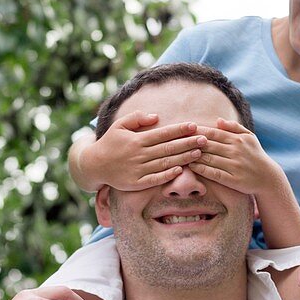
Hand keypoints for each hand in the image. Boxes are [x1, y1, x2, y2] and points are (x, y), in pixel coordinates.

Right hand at [83, 111, 206, 190]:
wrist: (94, 165)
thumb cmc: (110, 142)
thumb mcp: (119, 125)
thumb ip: (137, 118)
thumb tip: (156, 116)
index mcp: (137, 139)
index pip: (163, 133)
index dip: (179, 129)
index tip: (194, 126)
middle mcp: (139, 154)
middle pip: (168, 148)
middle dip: (187, 143)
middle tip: (205, 139)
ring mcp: (138, 169)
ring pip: (165, 163)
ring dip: (183, 158)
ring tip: (199, 153)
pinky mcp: (136, 183)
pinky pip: (155, 179)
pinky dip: (168, 175)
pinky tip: (180, 170)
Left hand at [188, 118, 288, 196]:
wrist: (268, 177)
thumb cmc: (255, 154)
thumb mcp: (249, 137)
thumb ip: (234, 127)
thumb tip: (217, 119)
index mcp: (237, 139)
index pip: (213, 133)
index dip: (197, 131)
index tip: (184, 130)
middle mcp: (235, 151)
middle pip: (208, 144)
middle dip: (191, 142)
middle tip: (176, 140)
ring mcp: (234, 165)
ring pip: (209, 158)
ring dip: (193, 155)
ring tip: (180, 153)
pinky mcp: (233, 179)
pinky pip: (214, 173)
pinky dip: (201, 169)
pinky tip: (192, 166)